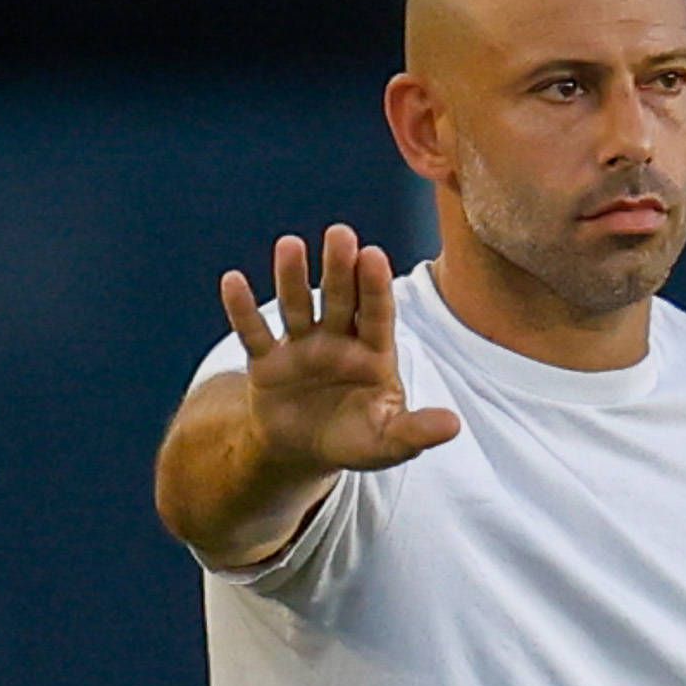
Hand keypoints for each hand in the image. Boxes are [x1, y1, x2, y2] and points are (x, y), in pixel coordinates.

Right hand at [214, 228, 465, 483]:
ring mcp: (301, 347)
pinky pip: (253, 333)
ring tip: (289, 245)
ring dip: (291, 278)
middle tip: (340, 234)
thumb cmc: (354, 439)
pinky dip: (241, 310)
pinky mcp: (266, 362)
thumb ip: (415, 431)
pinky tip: (232, 279)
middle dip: (339, 268)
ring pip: (296, 306)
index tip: (374, 256)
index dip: (375, 287)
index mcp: (372, 352)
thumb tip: (454, 426)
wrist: (303, 452)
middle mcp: (337, 340)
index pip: (376, 314)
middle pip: (338, 299)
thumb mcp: (387, 442)